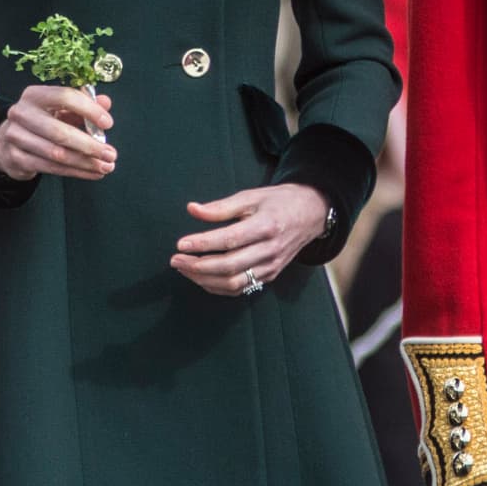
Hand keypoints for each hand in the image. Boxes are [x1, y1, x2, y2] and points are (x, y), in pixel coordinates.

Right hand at [0, 84, 114, 181]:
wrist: (7, 140)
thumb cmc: (42, 120)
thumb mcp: (61, 108)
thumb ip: (84, 103)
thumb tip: (106, 102)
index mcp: (35, 95)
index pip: (64, 97)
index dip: (89, 110)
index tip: (108, 123)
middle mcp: (21, 113)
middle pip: (59, 132)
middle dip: (89, 145)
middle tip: (111, 154)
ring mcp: (15, 137)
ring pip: (56, 154)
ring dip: (85, 162)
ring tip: (105, 166)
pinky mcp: (15, 158)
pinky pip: (51, 168)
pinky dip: (75, 172)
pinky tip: (92, 173)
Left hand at [171, 182, 328, 295]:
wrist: (311, 214)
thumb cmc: (278, 202)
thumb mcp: (251, 196)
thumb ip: (221, 207)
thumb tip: (192, 210)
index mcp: (266, 226)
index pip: (230, 240)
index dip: (203, 243)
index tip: (181, 244)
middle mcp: (270, 250)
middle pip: (229, 266)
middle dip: (198, 266)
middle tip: (175, 259)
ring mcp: (271, 267)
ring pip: (233, 283)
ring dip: (204, 279)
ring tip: (184, 268)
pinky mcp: (270, 276)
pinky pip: (240, 288)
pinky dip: (217, 287)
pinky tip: (201, 277)